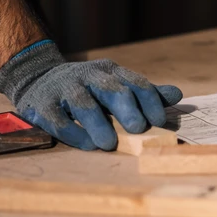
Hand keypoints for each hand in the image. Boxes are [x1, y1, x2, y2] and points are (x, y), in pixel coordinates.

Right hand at [0, 41, 181, 149]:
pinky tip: (87, 144)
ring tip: (109, 144)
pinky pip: (58, 119)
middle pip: (110, 88)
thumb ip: (145, 93)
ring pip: (83, 104)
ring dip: (98, 124)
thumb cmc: (89, 89)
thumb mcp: (116, 86)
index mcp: (110, 72)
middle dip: (126, 108)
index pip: (135, 83)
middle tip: (138, 128)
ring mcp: (65, 88)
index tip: (159, 120)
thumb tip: (178, 95)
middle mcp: (88, 76)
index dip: (149, 100)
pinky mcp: (43, 105)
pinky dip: (73, 133)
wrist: (39, 80)